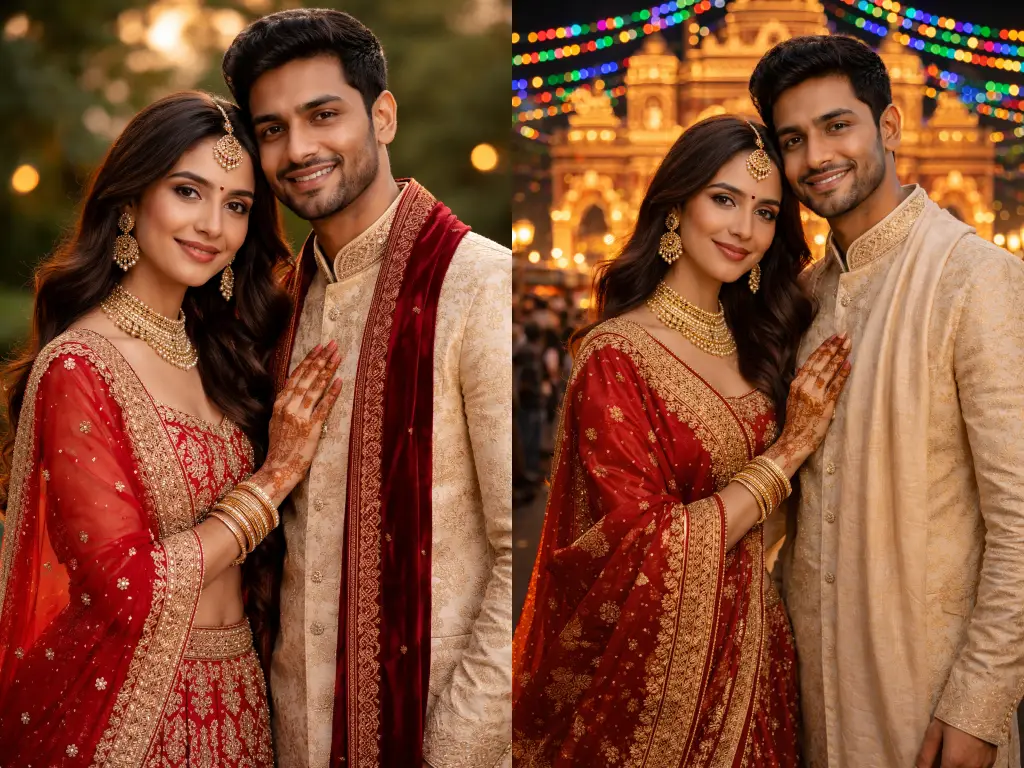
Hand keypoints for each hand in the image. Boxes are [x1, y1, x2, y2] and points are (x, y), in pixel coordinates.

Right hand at [250, 341, 342, 505]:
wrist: (278, 468)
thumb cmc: (280, 447)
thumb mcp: (276, 421)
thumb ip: (285, 405)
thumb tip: (294, 390)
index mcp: (280, 403)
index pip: (296, 376)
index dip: (308, 360)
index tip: (318, 347)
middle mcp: (289, 406)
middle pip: (307, 377)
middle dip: (321, 359)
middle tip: (332, 344)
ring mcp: (300, 416)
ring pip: (315, 388)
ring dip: (327, 370)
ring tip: (337, 356)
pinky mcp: (311, 427)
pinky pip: (324, 406)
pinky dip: (332, 393)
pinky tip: (340, 381)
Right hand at [763, 333, 851, 475]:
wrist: (794, 441)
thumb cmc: (796, 422)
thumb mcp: (793, 399)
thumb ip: (800, 385)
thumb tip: (805, 371)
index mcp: (795, 384)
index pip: (811, 361)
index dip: (823, 348)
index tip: (832, 338)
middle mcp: (804, 387)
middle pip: (820, 363)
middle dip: (833, 347)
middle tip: (844, 335)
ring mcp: (814, 395)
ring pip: (828, 371)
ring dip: (840, 356)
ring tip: (848, 345)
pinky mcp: (825, 405)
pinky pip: (835, 386)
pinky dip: (842, 375)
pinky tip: (849, 364)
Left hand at [915, 718, 996, 767]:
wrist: (981, 704)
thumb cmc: (954, 715)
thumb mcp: (935, 731)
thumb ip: (926, 754)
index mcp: (954, 761)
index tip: (934, 763)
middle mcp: (971, 767)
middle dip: (947, 766)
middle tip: (943, 756)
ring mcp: (983, 765)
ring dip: (958, 766)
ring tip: (954, 752)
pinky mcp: (991, 761)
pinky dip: (970, 765)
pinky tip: (965, 753)